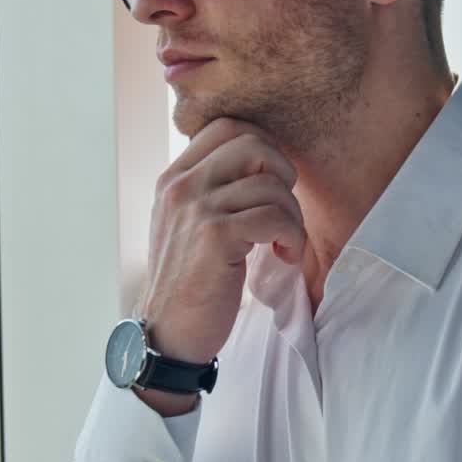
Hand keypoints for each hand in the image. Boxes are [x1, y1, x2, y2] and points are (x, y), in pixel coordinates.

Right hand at [138, 118, 305, 365]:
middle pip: (252, 144)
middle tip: (283, 208)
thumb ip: (208, 191)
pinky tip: (284, 255)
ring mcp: (196, 209)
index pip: (226, 128)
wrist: (169, 333)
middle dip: (282, 173)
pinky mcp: (215, 236)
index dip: (262, 147)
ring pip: (270, 185)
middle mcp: (181, 187)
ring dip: (291, 215)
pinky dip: (291, 236)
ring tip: (284, 241)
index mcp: (173, 178)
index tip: (270, 182)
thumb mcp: (186, 225)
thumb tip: (258, 163)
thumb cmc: (188, 282)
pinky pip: (274, 217)